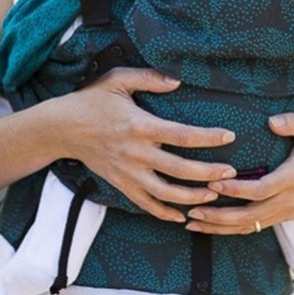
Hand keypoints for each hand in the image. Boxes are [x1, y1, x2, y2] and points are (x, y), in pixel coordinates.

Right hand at [58, 67, 237, 222]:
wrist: (62, 128)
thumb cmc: (93, 100)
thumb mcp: (118, 79)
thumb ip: (150, 78)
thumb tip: (178, 81)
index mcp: (140, 125)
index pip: (182, 135)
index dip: (209, 137)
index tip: (229, 136)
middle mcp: (136, 152)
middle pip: (180, 169)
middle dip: (209, 173)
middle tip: (231, 172)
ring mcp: (128, 172)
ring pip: (166, 193)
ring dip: (193, 197)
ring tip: (214, 195)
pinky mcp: (120, 184)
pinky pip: (146, 204)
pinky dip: (165, 213)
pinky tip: (182, 216)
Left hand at [184, 113, 293, 234]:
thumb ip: (293, 122)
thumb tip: (271, 121)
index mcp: (292, 178)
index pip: (261, 189)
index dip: (236, 189)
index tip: (214, 182)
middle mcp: (287, 200)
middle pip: (250, 215)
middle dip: (219, 214)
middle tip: (192, 208)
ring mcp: (283, 212)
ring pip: (248, 226)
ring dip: (219, 227)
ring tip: (191, 221)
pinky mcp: (278, 217)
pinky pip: (251, 227)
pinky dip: (228, 229)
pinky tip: (207, 226)